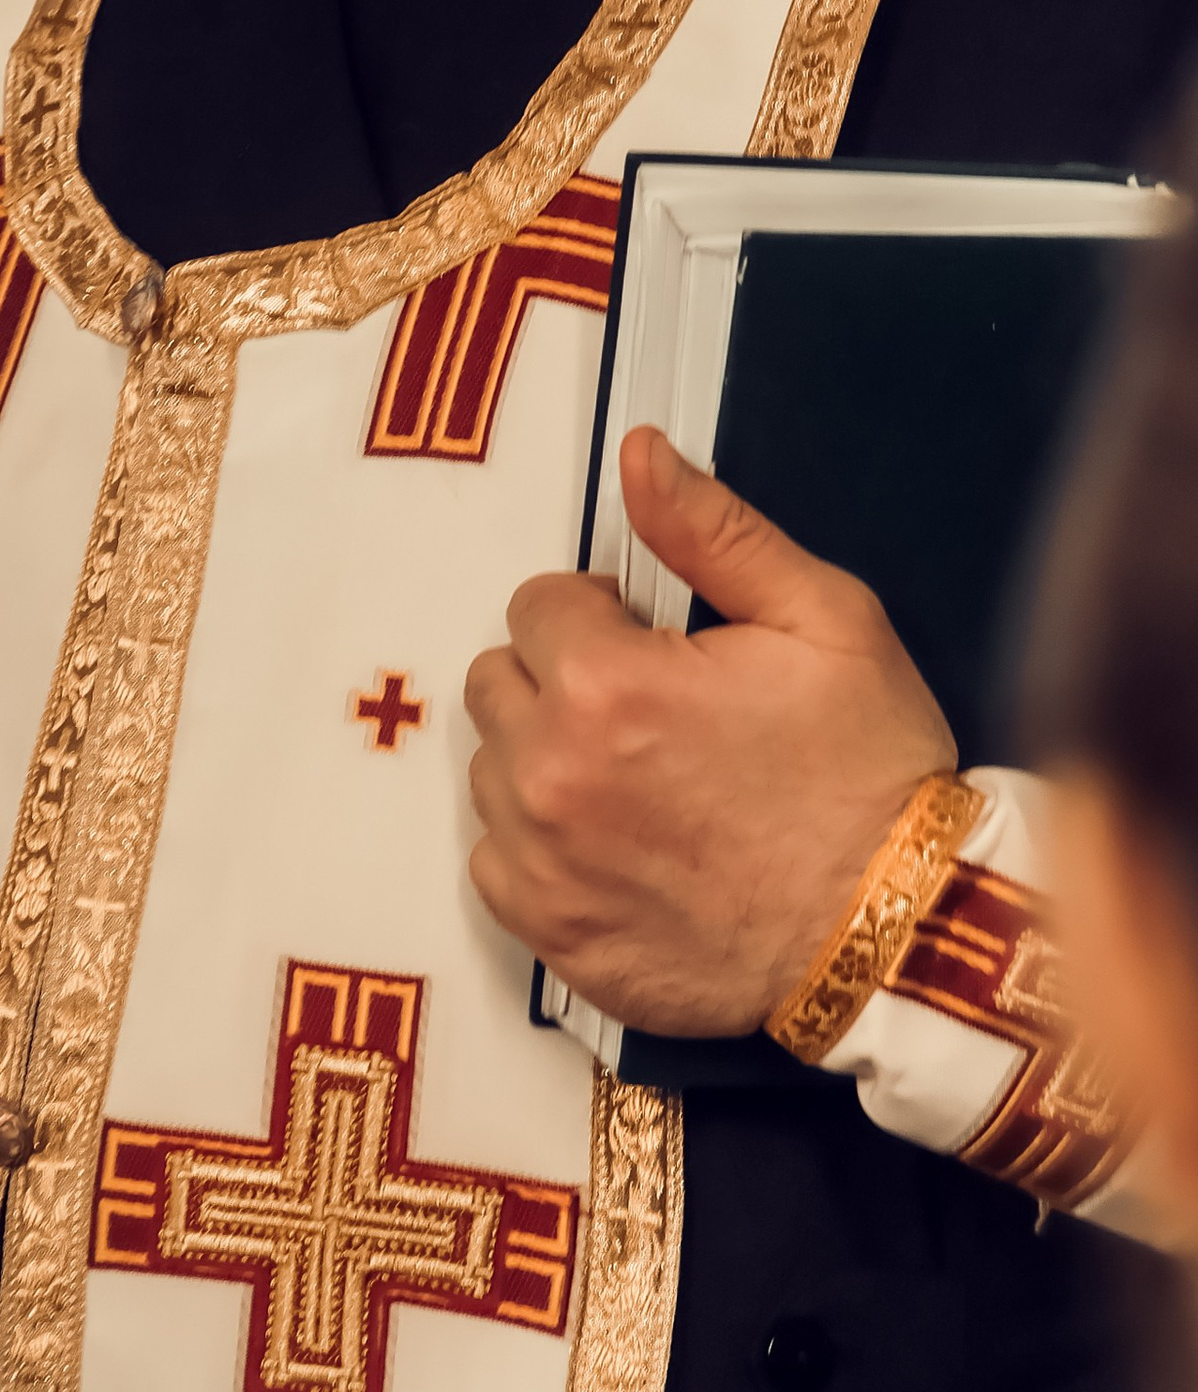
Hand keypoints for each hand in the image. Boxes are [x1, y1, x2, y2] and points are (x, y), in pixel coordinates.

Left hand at [462, 428, 955, 1035]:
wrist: (899, 937)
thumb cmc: (872, 776)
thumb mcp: (825, 622)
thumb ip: (713, 533)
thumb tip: (639, 455)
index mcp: (605, 683)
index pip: (537, 604)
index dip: (601, 617)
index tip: (656, 648)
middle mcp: (550, 772)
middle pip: (500, 683)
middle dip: (562, 682)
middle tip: (651, 715)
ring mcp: (542, 862)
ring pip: (493, 771)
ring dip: (548, 763)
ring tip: (644, 784)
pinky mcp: (548, 934)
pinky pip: (497, 860)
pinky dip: (544, 849)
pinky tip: (622, 848)